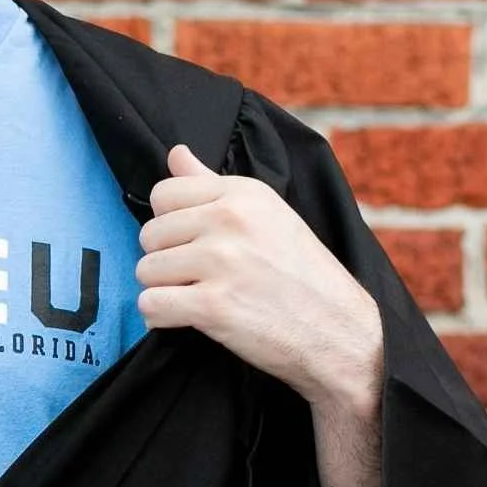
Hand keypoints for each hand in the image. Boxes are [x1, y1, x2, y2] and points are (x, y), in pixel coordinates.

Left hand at [134, 143, 382, 414]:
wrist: (340, 333)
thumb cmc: (303, 275)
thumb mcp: (267, 215)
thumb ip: (212, 184)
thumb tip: (176, 153)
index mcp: (243, 193)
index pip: (163, 193)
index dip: (170, 224)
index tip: (195, 244)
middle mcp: (230, 220)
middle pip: (149, 235)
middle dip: (166, 260)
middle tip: (201, 278)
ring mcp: (221, 261)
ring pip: (145, 271)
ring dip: (165, 290)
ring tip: (200, 297)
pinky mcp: (213, 305)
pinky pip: (151, 305)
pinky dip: (162, 318)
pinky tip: (189, 319)